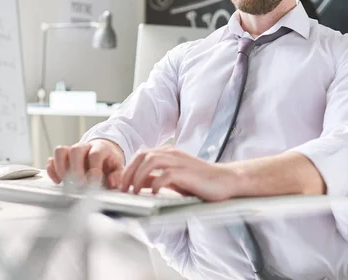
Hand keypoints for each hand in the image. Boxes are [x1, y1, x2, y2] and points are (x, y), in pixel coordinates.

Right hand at [46, 139, 124, 187]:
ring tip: (66, 182)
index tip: (94, 183)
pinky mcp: (62, 157)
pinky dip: (52, 170)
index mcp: (101, 148)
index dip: (94, 168)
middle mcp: (85, 147)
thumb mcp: (118, 167)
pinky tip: (58, 181)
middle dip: (76, 169)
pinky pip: (52, 159)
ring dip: (61, 168)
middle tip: (79, 185)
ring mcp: (72, 151)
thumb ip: (117, 175)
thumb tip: (112, 183)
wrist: (103, 152)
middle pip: (75, 150)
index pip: (95, 154)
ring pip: (60, 151)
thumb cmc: (109, 162)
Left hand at [120, 146, 237, 201]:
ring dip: (138, 176)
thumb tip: (138, 184)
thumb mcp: (174, 179)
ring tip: (134, 191)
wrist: (226, 180)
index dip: (128, 168)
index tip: (122, 183)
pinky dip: (156, 184)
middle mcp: (172, 153)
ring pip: (150, 161)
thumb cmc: (200, 181)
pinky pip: (165, 175)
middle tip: (123, 189)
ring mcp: (179, 161)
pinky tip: (154, 193)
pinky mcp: (187, 173)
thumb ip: (157, 178)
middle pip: (142, 155)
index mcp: (168, 153)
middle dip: (129, 172)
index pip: (141, 155)